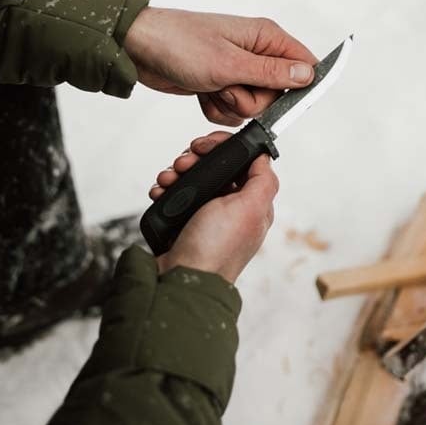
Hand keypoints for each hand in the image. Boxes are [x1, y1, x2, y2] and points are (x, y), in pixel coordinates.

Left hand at [125, 7, 317, 125]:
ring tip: (210, 86)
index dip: (297, 86)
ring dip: (230, 105)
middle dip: (251, 99)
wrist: (138, 50)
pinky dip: (216, 108)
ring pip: (254, 107)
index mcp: (265, 37)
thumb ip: (270, 72)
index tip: (276, 96)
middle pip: (277, 94)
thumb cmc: (179, 44)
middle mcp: (256, 52)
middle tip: (227, 85)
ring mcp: (238, 70)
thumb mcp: (228, 63)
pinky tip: (202, 93)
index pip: (304, 63)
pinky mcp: (222, 85)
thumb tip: (308, 74)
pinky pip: (233, 110)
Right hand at [149, 132, 278, 282]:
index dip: (223, 148)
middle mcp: (229, 207)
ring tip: (169, 180)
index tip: (205, 146)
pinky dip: (166, 188)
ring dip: (177, 173)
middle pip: (214, 166)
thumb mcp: (249, 209)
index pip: (242, 161)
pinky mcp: (184, 220)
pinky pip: (175, 193)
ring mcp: (205, 214)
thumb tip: (264, 157)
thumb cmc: (215, 250)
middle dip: (195, 160)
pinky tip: (161, 192)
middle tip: (183, 164)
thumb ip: (263, 180)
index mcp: (250, 203)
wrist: (181, 278)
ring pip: (192, 177)